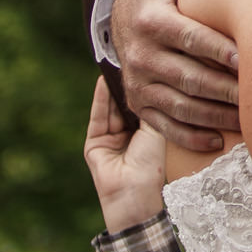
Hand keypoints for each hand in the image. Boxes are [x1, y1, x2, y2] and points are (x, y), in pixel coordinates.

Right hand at [82, 75, 167, 230]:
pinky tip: (103, 80)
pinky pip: (98, 117)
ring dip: (114, 86)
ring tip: (117, 63)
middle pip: (127, 104)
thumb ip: (153, 107)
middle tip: (132, 58)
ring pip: (112, 107)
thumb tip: (154, 81)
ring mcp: (110, 139)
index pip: (145, 104)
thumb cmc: (153, 164)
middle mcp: (128, 135)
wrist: (136, 193)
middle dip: (129, 83)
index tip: (151, 61)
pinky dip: (100, 98)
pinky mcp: (94, 143)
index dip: (148, 85)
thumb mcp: (157, 129)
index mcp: (146, 135)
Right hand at [112, 0, 239, 156]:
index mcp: (151, 21)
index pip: (190, 38)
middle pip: (190, 78)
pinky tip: (217, 142)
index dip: (219, 50)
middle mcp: (141, 56)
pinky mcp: (138, 105)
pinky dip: (191, 137)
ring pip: (181, 106)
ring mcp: (139, 84)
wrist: (123, 18)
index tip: (247, 59)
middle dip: (226, 88)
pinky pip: (166, 127)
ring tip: (248, 120)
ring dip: (215, 116)